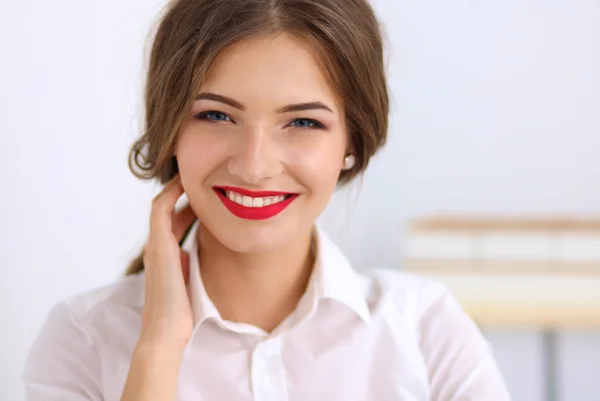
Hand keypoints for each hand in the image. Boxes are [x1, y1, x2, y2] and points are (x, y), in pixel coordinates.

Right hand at [139, 174, 196, 350]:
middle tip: (199, 180)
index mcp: (164, 255)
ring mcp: (155, 245)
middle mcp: (156, 247)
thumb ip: (187, 265)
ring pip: (161, 206)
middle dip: (180, 193)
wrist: (167, 331)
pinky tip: (186, 185)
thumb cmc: (179, 312)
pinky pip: (160, 210)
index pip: (171, 221)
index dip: (184, 205)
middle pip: (165, 209)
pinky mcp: (159, 246)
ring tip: (192, 176)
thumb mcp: (187, 281)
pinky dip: (171, 195)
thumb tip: (192, 254)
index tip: (201, 196)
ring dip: (175, 189)